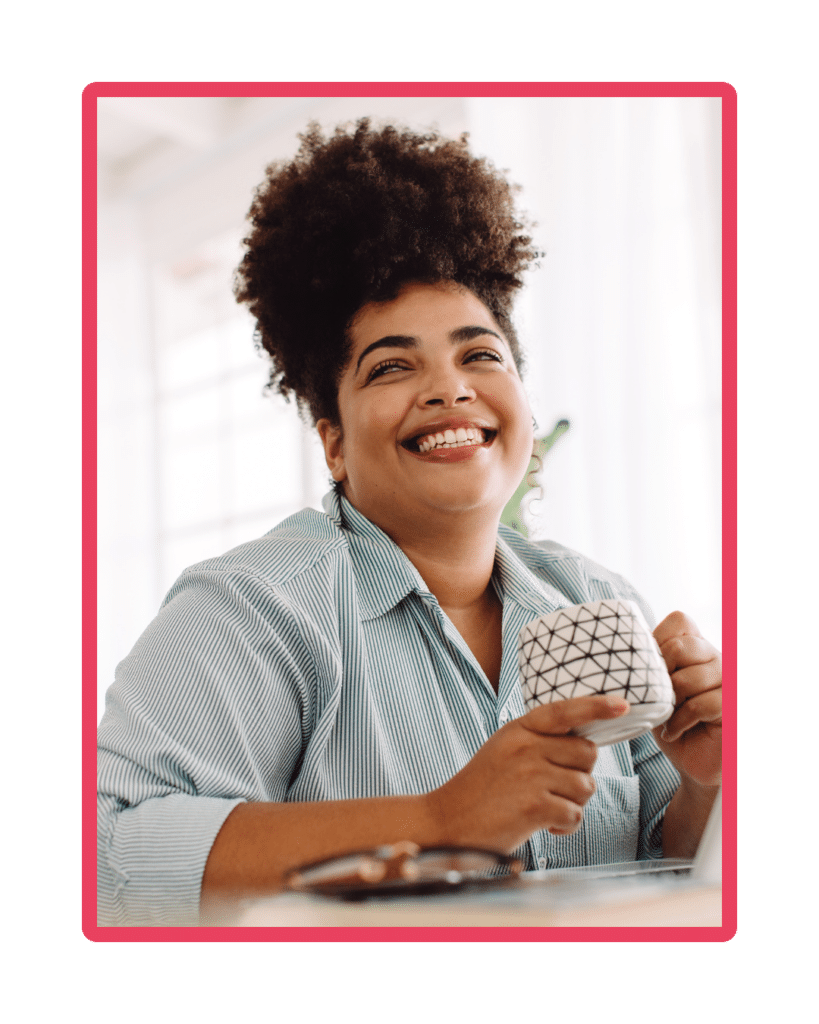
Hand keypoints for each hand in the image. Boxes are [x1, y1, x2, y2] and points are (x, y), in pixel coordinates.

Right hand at [427, 695, 629, 852]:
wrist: (446, 822)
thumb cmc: (481, 790)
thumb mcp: (504, 750)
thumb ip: (538, 742)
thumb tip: (585, 746)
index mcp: (518, 729)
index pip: (564, 711)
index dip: (596, 706)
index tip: (623, 703)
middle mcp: (526, 746)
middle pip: (587, 752)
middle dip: (581, 773)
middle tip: (556, 788)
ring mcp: (531, 775)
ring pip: (585, 786)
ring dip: (572, 803)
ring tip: (544, 808)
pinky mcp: (535, 806)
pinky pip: (575, 813)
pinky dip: (564, 825)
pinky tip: (543, 824)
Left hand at [653, 611, 721, 787]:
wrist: (690, 761)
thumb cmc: (668, 721)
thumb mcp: (651, 687)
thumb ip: (645, 663)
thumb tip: (616, 641)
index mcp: (697, 646)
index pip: (680, 620)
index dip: (659, 641)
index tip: (648, 669)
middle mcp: (717, 657)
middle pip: (682, 646)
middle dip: (661, 675)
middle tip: (657, 697)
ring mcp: (729, 680)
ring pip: (690, 678)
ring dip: (670, 703)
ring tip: (665, 716)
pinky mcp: (734, 705)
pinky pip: (702, 704)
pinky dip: (680, 721)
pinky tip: (673, 731)